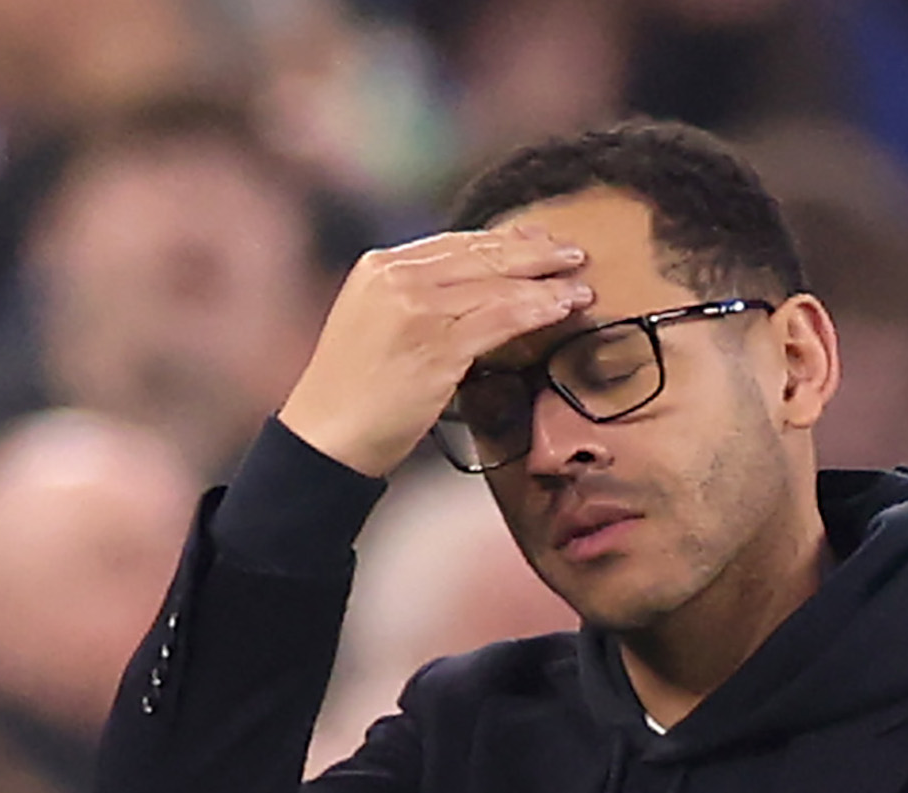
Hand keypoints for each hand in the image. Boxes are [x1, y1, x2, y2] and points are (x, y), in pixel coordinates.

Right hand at [277, 223, 594, 476]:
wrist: (326, 436)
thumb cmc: (355, 392)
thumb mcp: (377, 324)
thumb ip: (417, 299)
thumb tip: (477, 290)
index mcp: (380, 266)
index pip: (456, 243)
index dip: (504, 240)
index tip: (538, 241)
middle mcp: (396, 276)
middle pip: (481, 253)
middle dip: (534, 252)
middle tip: (573, 253)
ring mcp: (416, 307)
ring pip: (497, 283)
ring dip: (546, 281)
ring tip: (580, 284)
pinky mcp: (436, 343)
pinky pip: (501, 317)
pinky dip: (538, 309)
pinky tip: (563, 307)